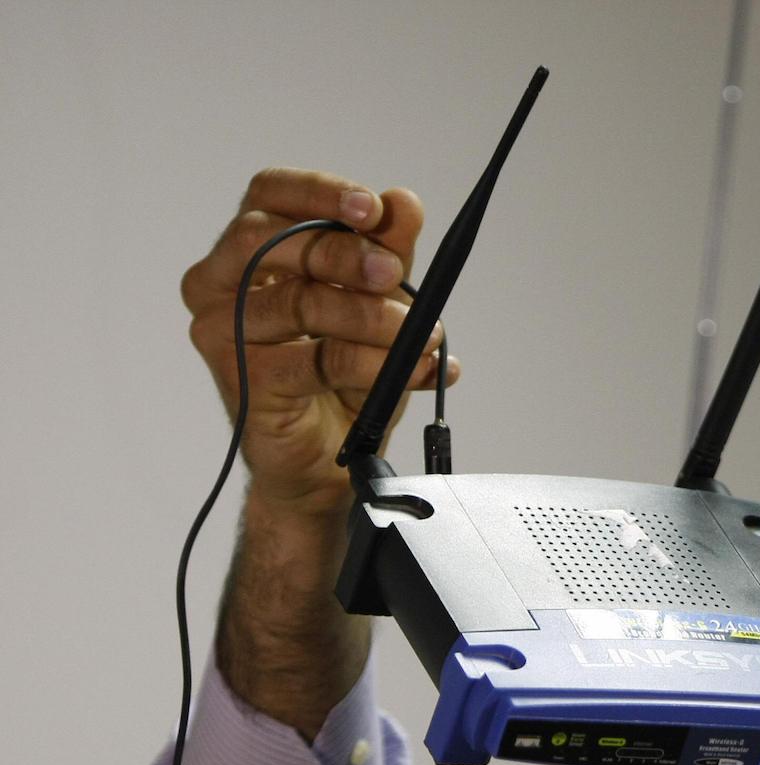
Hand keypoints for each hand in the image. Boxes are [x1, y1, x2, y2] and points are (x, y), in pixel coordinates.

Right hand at [182, 168, 455, 518]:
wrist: (330, 457)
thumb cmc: (344, 372)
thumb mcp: (379, 301)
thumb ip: (387, 251)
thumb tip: (403, 202)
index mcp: (249, 248)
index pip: (268, 194)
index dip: (318, 192)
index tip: (372, 208)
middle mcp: (219, 282)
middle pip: (273, 241)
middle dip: (344, 253)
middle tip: (394, 273)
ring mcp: (221, 331)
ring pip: (299, 303)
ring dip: (370, 316)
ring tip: (420, 335)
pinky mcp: (241, 380)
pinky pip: (315, 360)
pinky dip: (374, 362)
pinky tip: (416, 369)